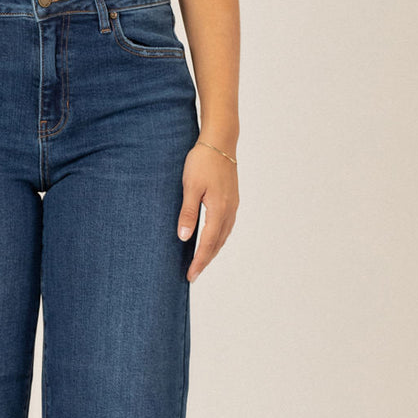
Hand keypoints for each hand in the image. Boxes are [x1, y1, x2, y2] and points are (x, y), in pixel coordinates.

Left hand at [177, 141, 237, 281]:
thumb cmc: (202, 162)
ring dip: (212, 250)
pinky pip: (226, 226)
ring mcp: (233, 205)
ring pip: (223, 236)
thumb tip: (185, 237)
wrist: (220, 142)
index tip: (191, 275)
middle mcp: (229, 211)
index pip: (208, 243)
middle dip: (205, 260)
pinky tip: (211, 239)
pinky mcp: (232, 199)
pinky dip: (218, 238)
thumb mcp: (190, 187)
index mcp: (219, 210)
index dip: (199, 261)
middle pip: (218, 243)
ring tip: (201, 261)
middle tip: (193, 275)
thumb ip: (188, 213)